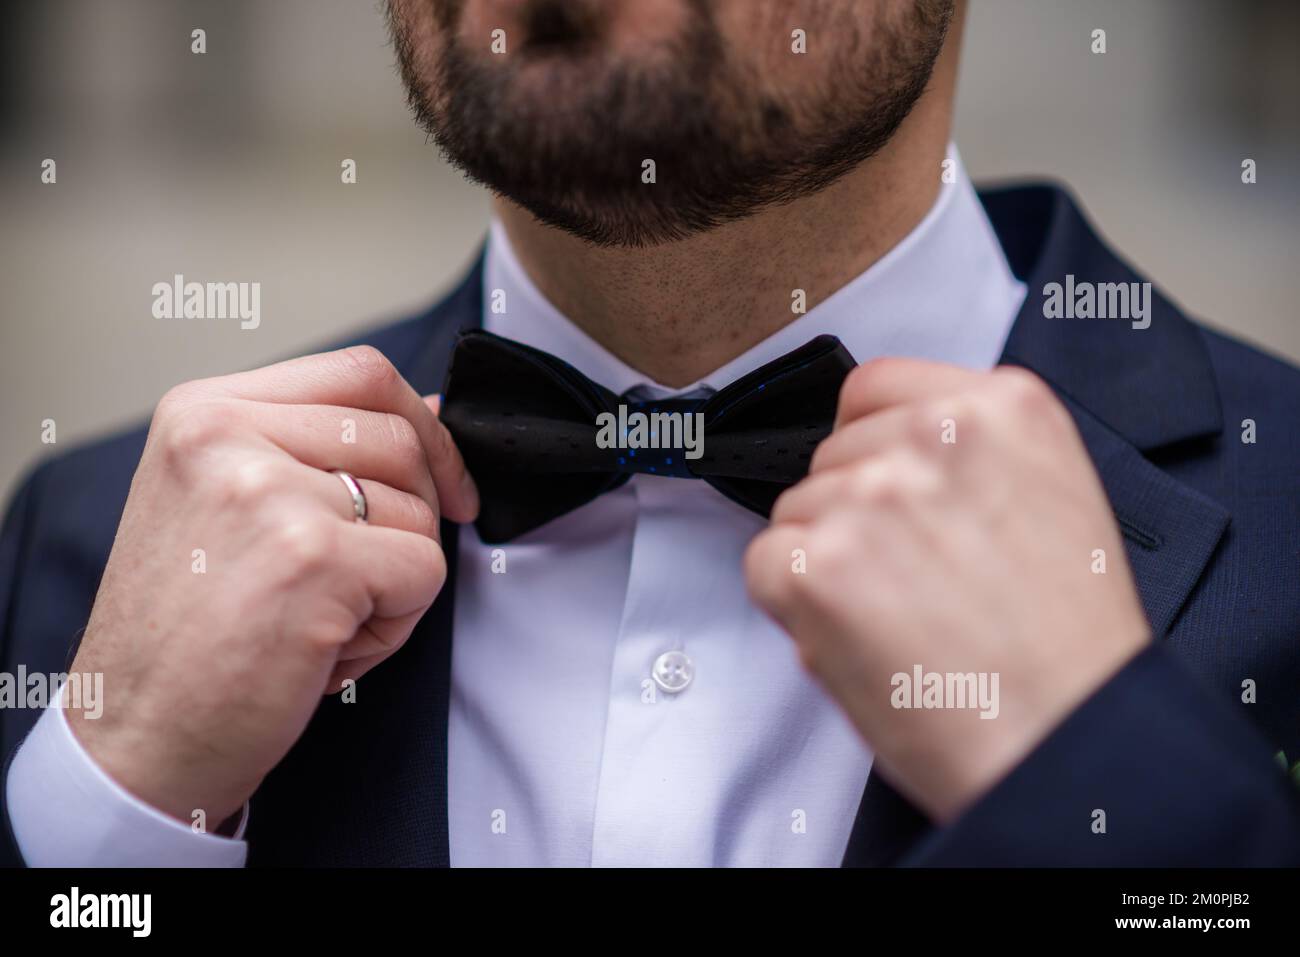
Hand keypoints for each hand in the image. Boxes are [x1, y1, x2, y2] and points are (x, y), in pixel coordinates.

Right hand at [66, 346, 477, 827]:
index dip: (425, 424)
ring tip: (318, 620)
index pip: (361, 373)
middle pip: (401, 438)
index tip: (445, 478)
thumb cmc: (187, 636)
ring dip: (393, 581)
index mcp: (204, 413)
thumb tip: (435, 419)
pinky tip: (327, 648)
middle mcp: (229, 438)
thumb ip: (317, 453)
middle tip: (359, 578)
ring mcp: (271, 493)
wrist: (138, 738)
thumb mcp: (226, 507)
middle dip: (414, 515)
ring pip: (419, 511)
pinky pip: (424, 570)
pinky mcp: (314, 559)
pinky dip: (396, 623)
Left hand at [744, 358, 1149, 821]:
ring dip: (826, 561)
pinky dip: (792, 606)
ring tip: (899, 618)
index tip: (882, 485)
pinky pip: (767, 563)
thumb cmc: (1065, 647)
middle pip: (832, 454)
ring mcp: (871, 497)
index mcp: (1003, 409)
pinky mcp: (819, 565)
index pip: (875, 387)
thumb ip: (968, 457)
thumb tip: (881, 455)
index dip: (867, 443)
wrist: (1069, 740)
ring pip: (796, 510)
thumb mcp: (1052, 499)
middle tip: (910, 580)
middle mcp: (934, 437)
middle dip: (852, 513)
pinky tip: (860, 637)